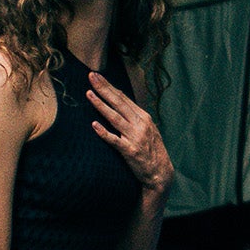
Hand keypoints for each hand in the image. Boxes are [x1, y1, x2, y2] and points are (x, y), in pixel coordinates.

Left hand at [88, 74, 172, 197]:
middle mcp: (140, 124)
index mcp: (143, 117)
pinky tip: (94, 125)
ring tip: (89, 94)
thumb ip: (134, 116)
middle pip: (118, 103)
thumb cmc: (151, 151)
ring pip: (115, 118)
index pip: (123, 98)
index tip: (97, 76)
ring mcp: (135, 137)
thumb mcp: (147, 129)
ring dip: (101, 105)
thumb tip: (120, 101)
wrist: (160, 173)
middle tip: (91, 76)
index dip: (109, 86)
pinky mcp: (130, 151)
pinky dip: (104, 132)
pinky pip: (114, 140)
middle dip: (104, 88)